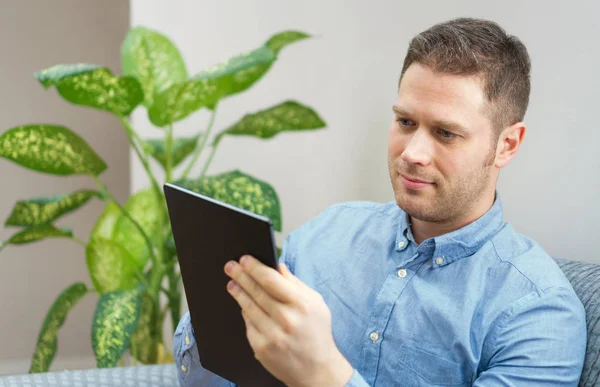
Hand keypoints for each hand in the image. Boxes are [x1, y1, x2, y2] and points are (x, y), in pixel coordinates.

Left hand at [224, 255, 353, 386]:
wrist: (317, 370)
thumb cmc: (317, 332)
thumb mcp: (316, 304)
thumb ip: (296, 284)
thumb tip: (278, 266)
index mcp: (302, 304)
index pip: (271, 280)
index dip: (254, 267)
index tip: (244, 259)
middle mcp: (286, 320)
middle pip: (257, 292)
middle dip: (241, 276)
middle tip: (230, 266)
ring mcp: (272, 336)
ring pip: (249, 307)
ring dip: (238, 292)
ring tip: (232, 283)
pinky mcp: (262, 349)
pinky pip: (248, 325)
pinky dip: (245, 313)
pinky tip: (243, 305)